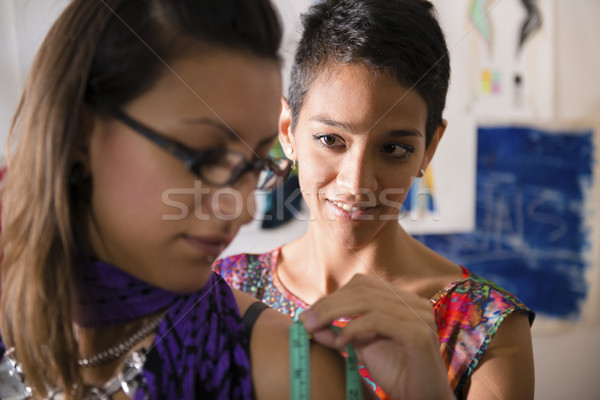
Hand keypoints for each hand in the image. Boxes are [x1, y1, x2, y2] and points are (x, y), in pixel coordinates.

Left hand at [298, 274, 454, 399]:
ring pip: (366, 301)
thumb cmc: (396, 374)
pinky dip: (352, 329)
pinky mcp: (419, 334)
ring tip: (314, 329)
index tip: (310, 314)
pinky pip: (376, 320)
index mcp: (403, 300)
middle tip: (305, 321)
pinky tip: (340, 345)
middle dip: (328, 304)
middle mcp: (414, 303)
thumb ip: (340, 331)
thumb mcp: (363, 348)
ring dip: (333, 314)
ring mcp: (419, 316)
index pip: (362, 284)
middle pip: (362, 289)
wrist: (423, 399)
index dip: (334, 296)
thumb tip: (309, 320)